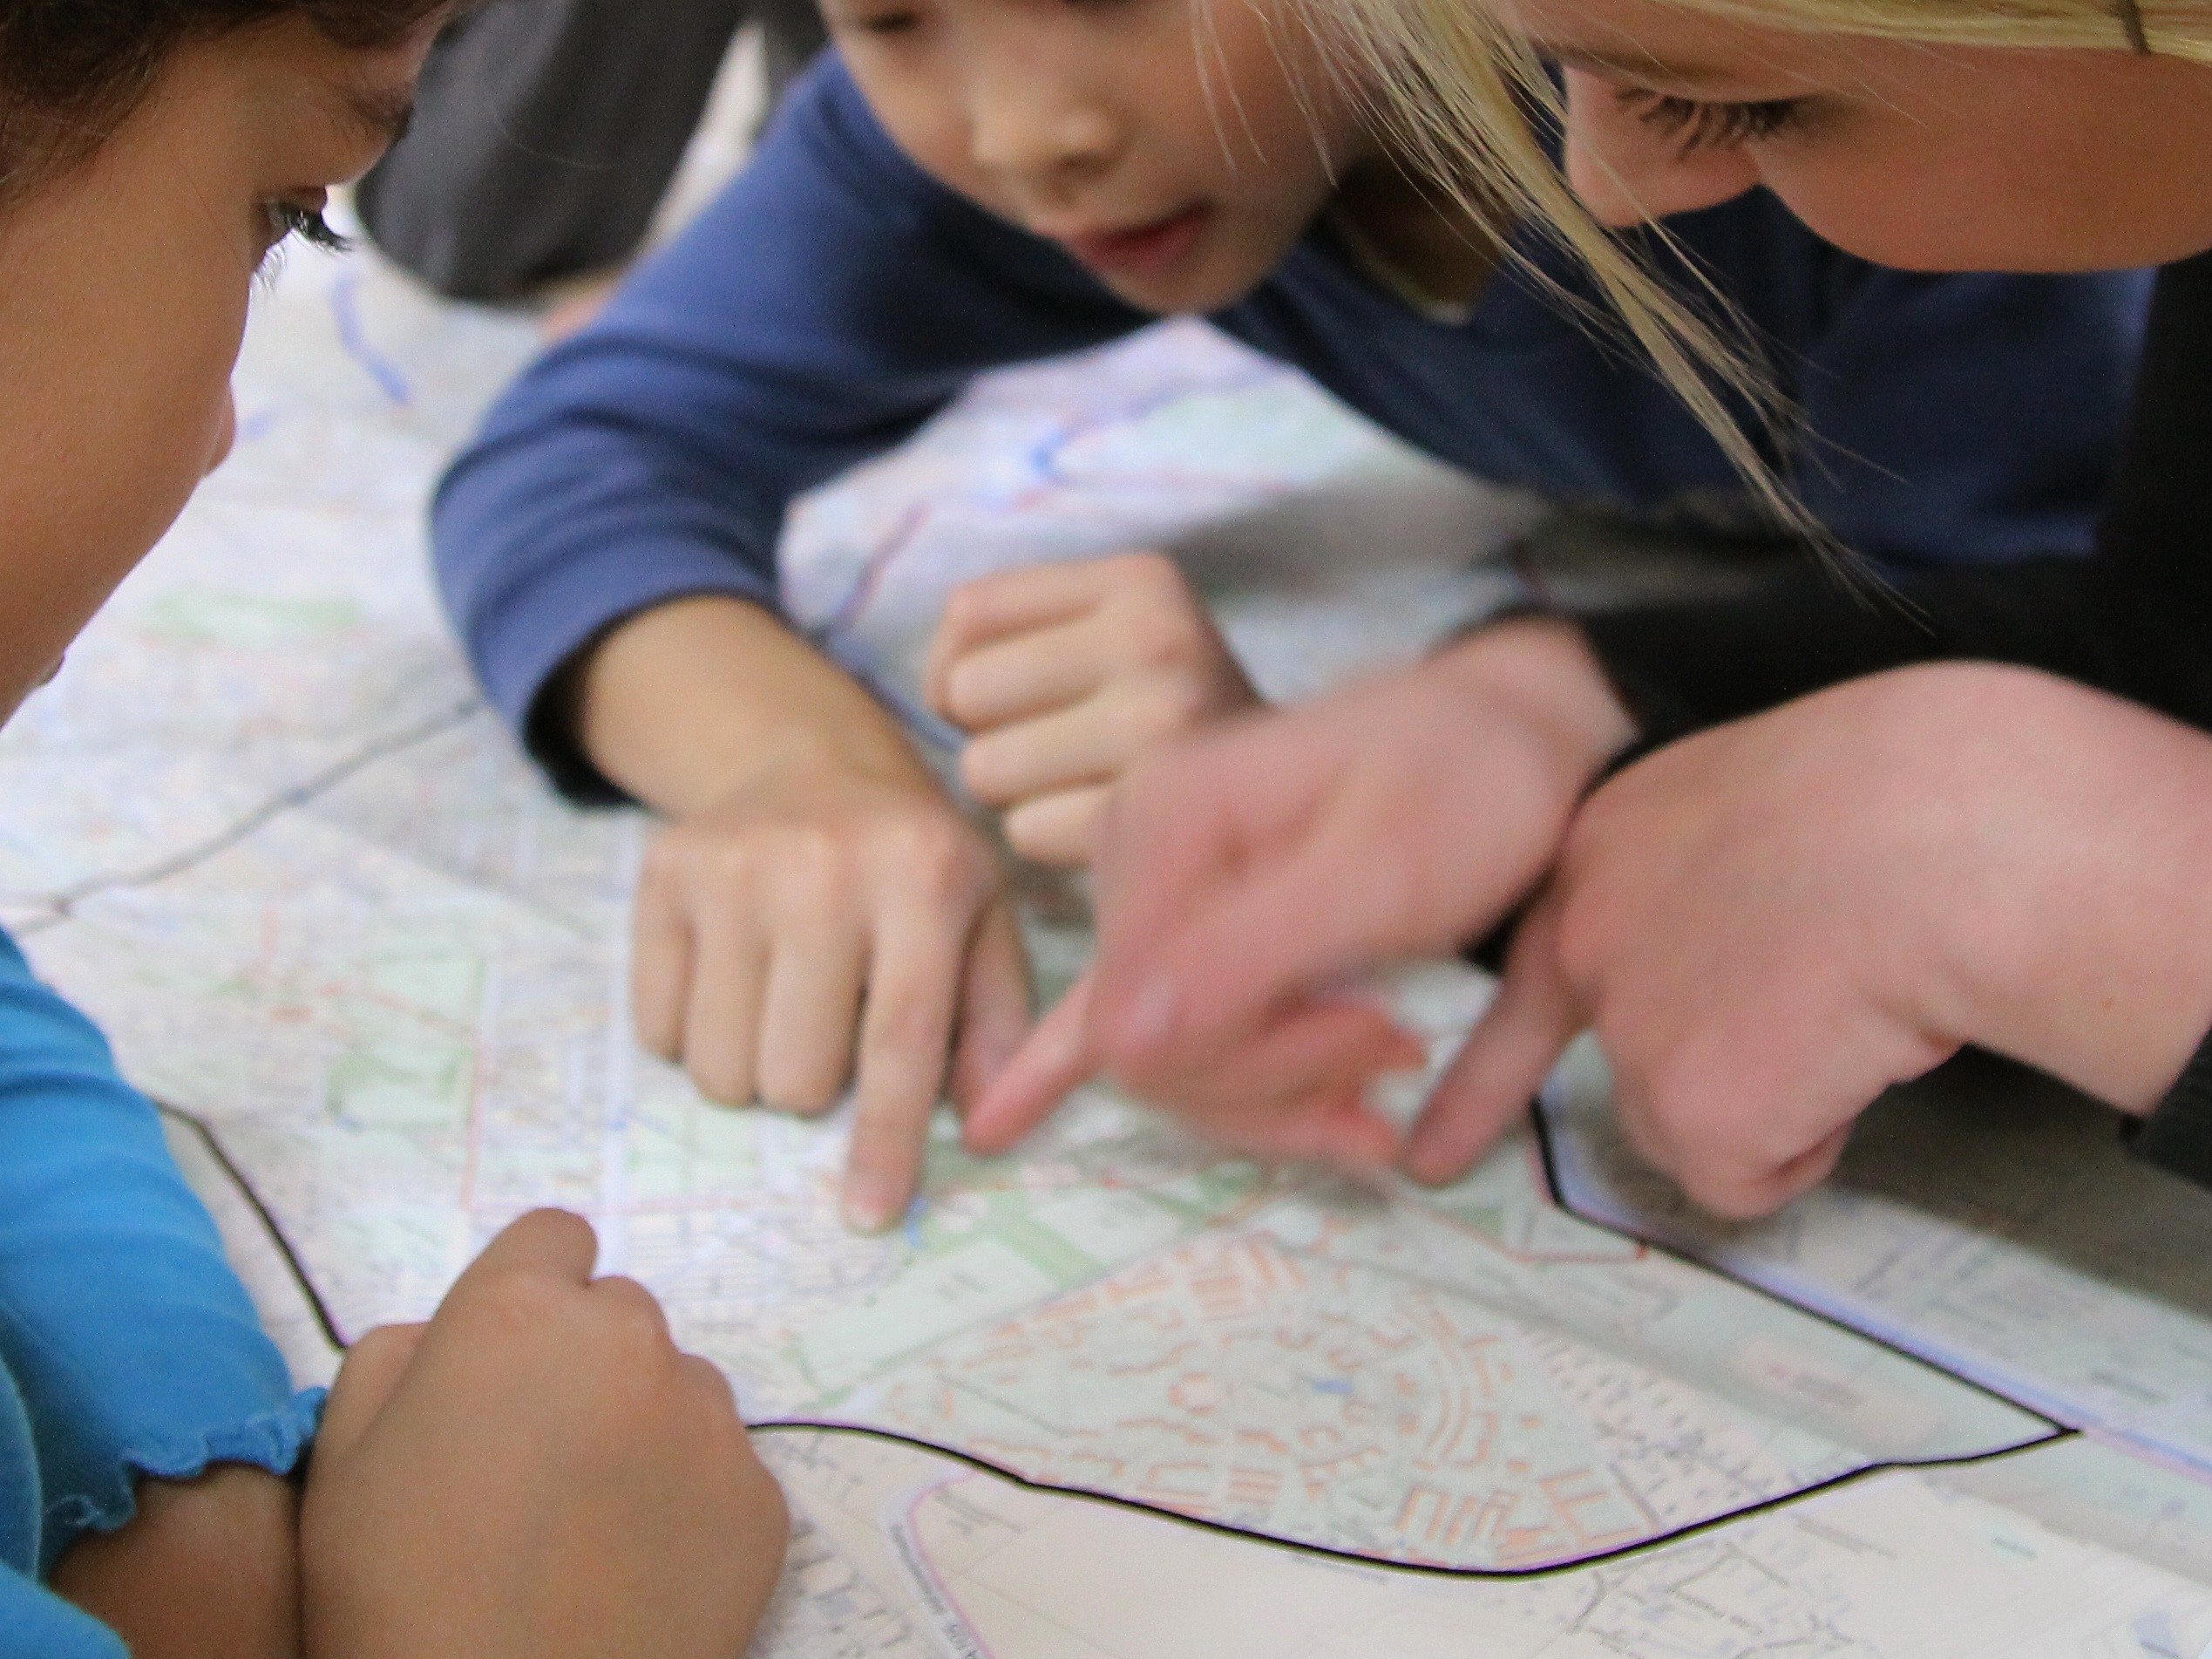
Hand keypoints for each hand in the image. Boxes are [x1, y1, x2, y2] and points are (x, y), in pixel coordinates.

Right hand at [301, 1211, 788, 1658]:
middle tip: (532, 1466)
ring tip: (582, 1533)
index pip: (554, 1239)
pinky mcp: (764, 1502)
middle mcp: (631, 1342)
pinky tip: (633, 1574)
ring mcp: (711, 1421)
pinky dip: (686, 1506)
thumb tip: (444, 1333)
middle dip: (581, 1367)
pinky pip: (723, 1471)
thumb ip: (395, 1354)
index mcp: (520, 1314)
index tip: (505, 1365)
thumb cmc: (395, 1598)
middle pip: (617, 1318)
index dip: (526, 1297)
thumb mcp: (340, 1459)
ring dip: (639, 1431)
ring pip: (677, 1391)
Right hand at [634, 751, 1029, 1231]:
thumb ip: (998, 1025)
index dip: (886, 1141)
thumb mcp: (985, 920)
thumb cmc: (915, 863)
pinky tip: (734, 974)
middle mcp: (824, 866)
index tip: (870, 1215)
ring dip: (754, 1069)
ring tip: (785, 1004)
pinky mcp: (664, 873)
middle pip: (798, 1076)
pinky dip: (694, 1033)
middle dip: (816, 1087)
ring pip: (722, 1068)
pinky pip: (658, 1030)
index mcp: (923, 879)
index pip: (902, 1040)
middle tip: (831, 1029)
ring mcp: (732, 867)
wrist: (814, 757)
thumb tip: (984, 1130)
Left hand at [925, 552, 1258, 866]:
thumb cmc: (1166, 725)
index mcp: (1142, 581)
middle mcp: (1157, 639)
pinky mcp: (1151, 813)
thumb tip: (932, 689)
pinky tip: (1104, 826)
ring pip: (984, 769)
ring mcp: (1160, 727)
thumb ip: (1017, 631)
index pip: (968, 612)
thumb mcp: (1115, 638)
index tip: (1014, 696)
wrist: (1293, 811)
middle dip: (994, 734)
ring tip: (1087, 786)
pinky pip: (1024, 832)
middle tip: (1063, 750)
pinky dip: (1050, 841)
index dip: (960, 667)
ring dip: (1019, 793)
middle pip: (966, 692)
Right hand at [965, 619, 1634, 1160]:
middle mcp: (1134, 853)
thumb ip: (1249, 955)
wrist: (1518, 732)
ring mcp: (1155, 888)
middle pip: (1147, 1044)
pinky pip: (1135, 1012)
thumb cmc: (1469, 786)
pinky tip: (1004, 1118)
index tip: (1384, 1044)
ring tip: (1386, 1067)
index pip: (1139, 1016)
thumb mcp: (1380, 874)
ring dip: (1279, 1090)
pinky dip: (1093, 1069)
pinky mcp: (1187, 918)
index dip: (1257, 1062)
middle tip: (1400, 1055)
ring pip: (1165, 1053)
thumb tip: (1121, 1045)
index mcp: (1163, 822)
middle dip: (1279, 1079)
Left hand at [1406, 664, 2211, 1216]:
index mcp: (1607, 848)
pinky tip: (1855, 1056)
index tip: (1435, 1151)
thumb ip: (1717, 890)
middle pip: (1628, 1058)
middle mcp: (1586, 937)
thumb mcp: (1773, 809)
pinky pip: (1750, 1177)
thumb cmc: (1914, 798)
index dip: (1488, 1077)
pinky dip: (1811, 1141)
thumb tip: (1750, 972)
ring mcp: (1626, 1023)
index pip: (1533, 972)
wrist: (1949, 834)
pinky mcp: (1685, 1107)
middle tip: (1766, 1058)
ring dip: (1784, 1094)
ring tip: (1858, 1007)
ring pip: (1695, 1121)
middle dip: (1691, 1084)